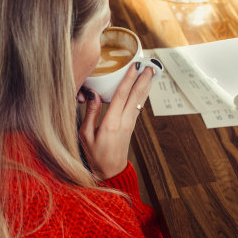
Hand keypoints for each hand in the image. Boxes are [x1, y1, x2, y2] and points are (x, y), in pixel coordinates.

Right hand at [78, 63, 153, 180]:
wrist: (110, 172)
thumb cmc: (95, 156)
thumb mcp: (85, 136)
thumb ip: (90, 113)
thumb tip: (92, 94)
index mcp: (111, 123)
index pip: (121, 95)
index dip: (129, 79)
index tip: (135, 66)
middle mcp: (123, 121)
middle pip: (135, 95)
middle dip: (143, 79)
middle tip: (150, 65)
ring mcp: (129, 124)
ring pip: (139, 100)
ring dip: (145, 85)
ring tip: (151, 72)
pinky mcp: (130, 127)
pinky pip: (137, 107)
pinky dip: (142, 95)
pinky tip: (144, 89)